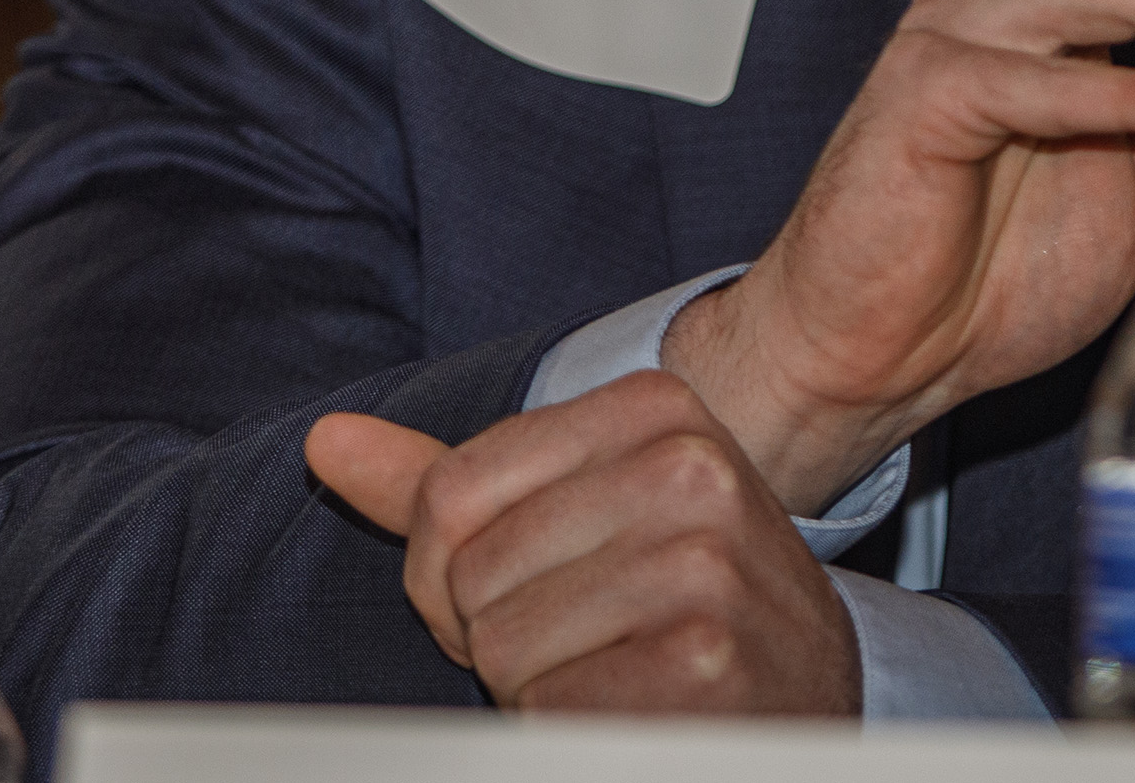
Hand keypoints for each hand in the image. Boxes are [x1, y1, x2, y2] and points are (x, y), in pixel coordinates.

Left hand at [303, 372, 859, 714]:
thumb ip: (453, 484)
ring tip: (619, 671)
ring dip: (536, 687)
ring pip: (499, 645)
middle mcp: (690, 465)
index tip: (546, 583)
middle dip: (500, 632)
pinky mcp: (701, 663)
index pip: (451, 493)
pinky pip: (545, 710)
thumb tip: (324, 438)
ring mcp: (703, 562)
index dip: (458, 572)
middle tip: (594, 639)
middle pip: (470, 571)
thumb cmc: (672, 603)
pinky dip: (569, 730)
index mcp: (657, 405)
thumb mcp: (580, 514)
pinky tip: (640, 714)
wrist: (809, 696)